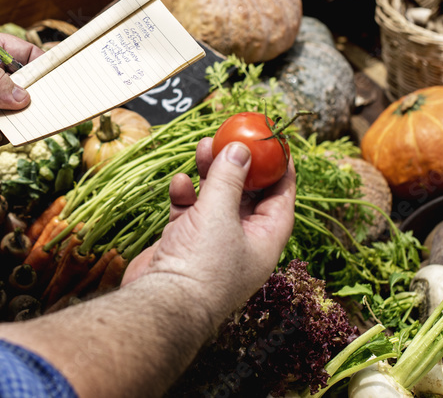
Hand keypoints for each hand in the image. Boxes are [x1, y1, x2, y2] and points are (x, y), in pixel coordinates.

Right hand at [121, 136, 295, 323]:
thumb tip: (241, 149)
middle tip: (231, 137)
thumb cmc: (201, 266)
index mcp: (265, 240)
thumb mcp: (220, 214)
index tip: (275, 142)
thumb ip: (229, 178)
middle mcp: (242, 242)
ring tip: (203, 147)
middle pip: (247, 194)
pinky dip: (185, 195)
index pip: (281, 197)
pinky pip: (189, 211)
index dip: (280, 168)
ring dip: (209, 173)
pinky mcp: (185, 243)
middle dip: (238, 164)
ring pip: (216, 198)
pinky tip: (179, 183)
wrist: (161, 305)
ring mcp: (212, 243)